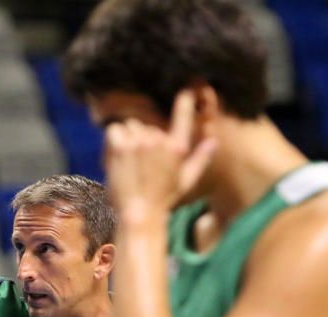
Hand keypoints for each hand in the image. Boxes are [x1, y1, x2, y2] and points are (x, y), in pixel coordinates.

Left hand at [104, 89, 217, 223]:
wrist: (140, 214)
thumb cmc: (163, 200)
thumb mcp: (186, 181)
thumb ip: (201, 158)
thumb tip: (214, 142)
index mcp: (178, 147)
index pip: (183, 115)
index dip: (184, 100)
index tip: (186, 91)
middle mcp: (160, 141)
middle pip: (146, 123)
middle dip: (141, 136)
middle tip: (138, 158)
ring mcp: (140, 142)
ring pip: (129, 125)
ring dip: (126, 138)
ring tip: (127, 160)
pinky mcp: (121, 146)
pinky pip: (114, 130)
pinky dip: (112, 139)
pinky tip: (116, 155)